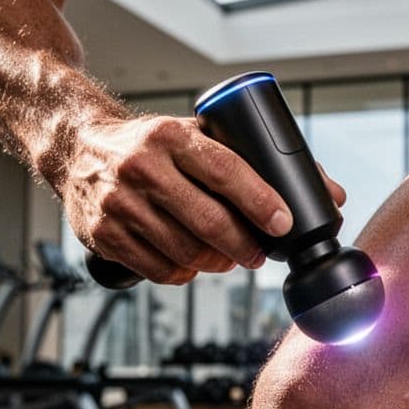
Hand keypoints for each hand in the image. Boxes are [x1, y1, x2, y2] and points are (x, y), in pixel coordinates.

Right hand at [60, 115, 345, 284]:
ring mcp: (118, 204)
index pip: (225, 171)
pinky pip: (158, 269)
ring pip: (185, 251)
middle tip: (260, 254)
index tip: (284, 223)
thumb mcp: (196, 135)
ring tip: (228, 258)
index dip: (260, 202)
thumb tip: (332, 195)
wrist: (76, 147)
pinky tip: (192, 263)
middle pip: (208, 221)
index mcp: (170, 136)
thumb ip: (257, 160)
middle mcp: (141, 167)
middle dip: (244, 246)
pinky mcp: (102, 235)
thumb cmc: (152, 144)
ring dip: (216, 263)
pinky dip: (183, 273)